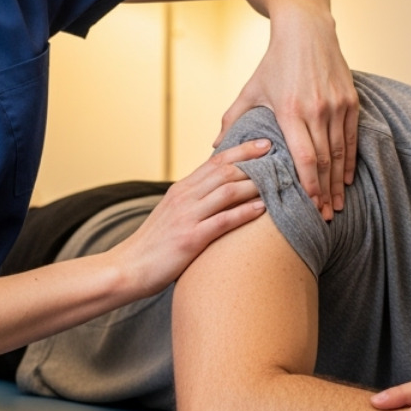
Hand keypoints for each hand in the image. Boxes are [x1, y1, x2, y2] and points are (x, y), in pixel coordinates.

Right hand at [113, 139, 268, 296]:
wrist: (129, 267)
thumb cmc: (155, 244)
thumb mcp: (173, 213)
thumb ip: (195, 201)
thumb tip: (222, 194)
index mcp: (181, 188)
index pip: (216, 161)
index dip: (242, 150)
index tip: (265, 143)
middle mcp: (184, 197)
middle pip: (225, 170)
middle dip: (255, 160)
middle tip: (281, 154)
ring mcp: (187, 216)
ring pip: (227, 191)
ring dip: (255, 184)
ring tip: (279, 180)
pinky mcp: (190, 239)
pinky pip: (223, 221)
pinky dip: (244, 213)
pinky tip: (263, 209)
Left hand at [215, 9, 357, 219]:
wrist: (306, 31)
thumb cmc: (274, 63)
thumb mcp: (251, 90)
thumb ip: (234, 120)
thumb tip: (215, 148)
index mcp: (290, 110)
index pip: (303, 157)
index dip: (308, 185)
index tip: (308, 208)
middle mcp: (316, 110)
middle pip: (324, 161)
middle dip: (324, 192)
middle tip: (324, 217)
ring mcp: (336, 105)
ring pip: (340, 152)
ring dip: (338, 182)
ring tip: (336, 206)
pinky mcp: (350, 100)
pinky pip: (351, 138)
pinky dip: (350, 161)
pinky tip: (346, 180)